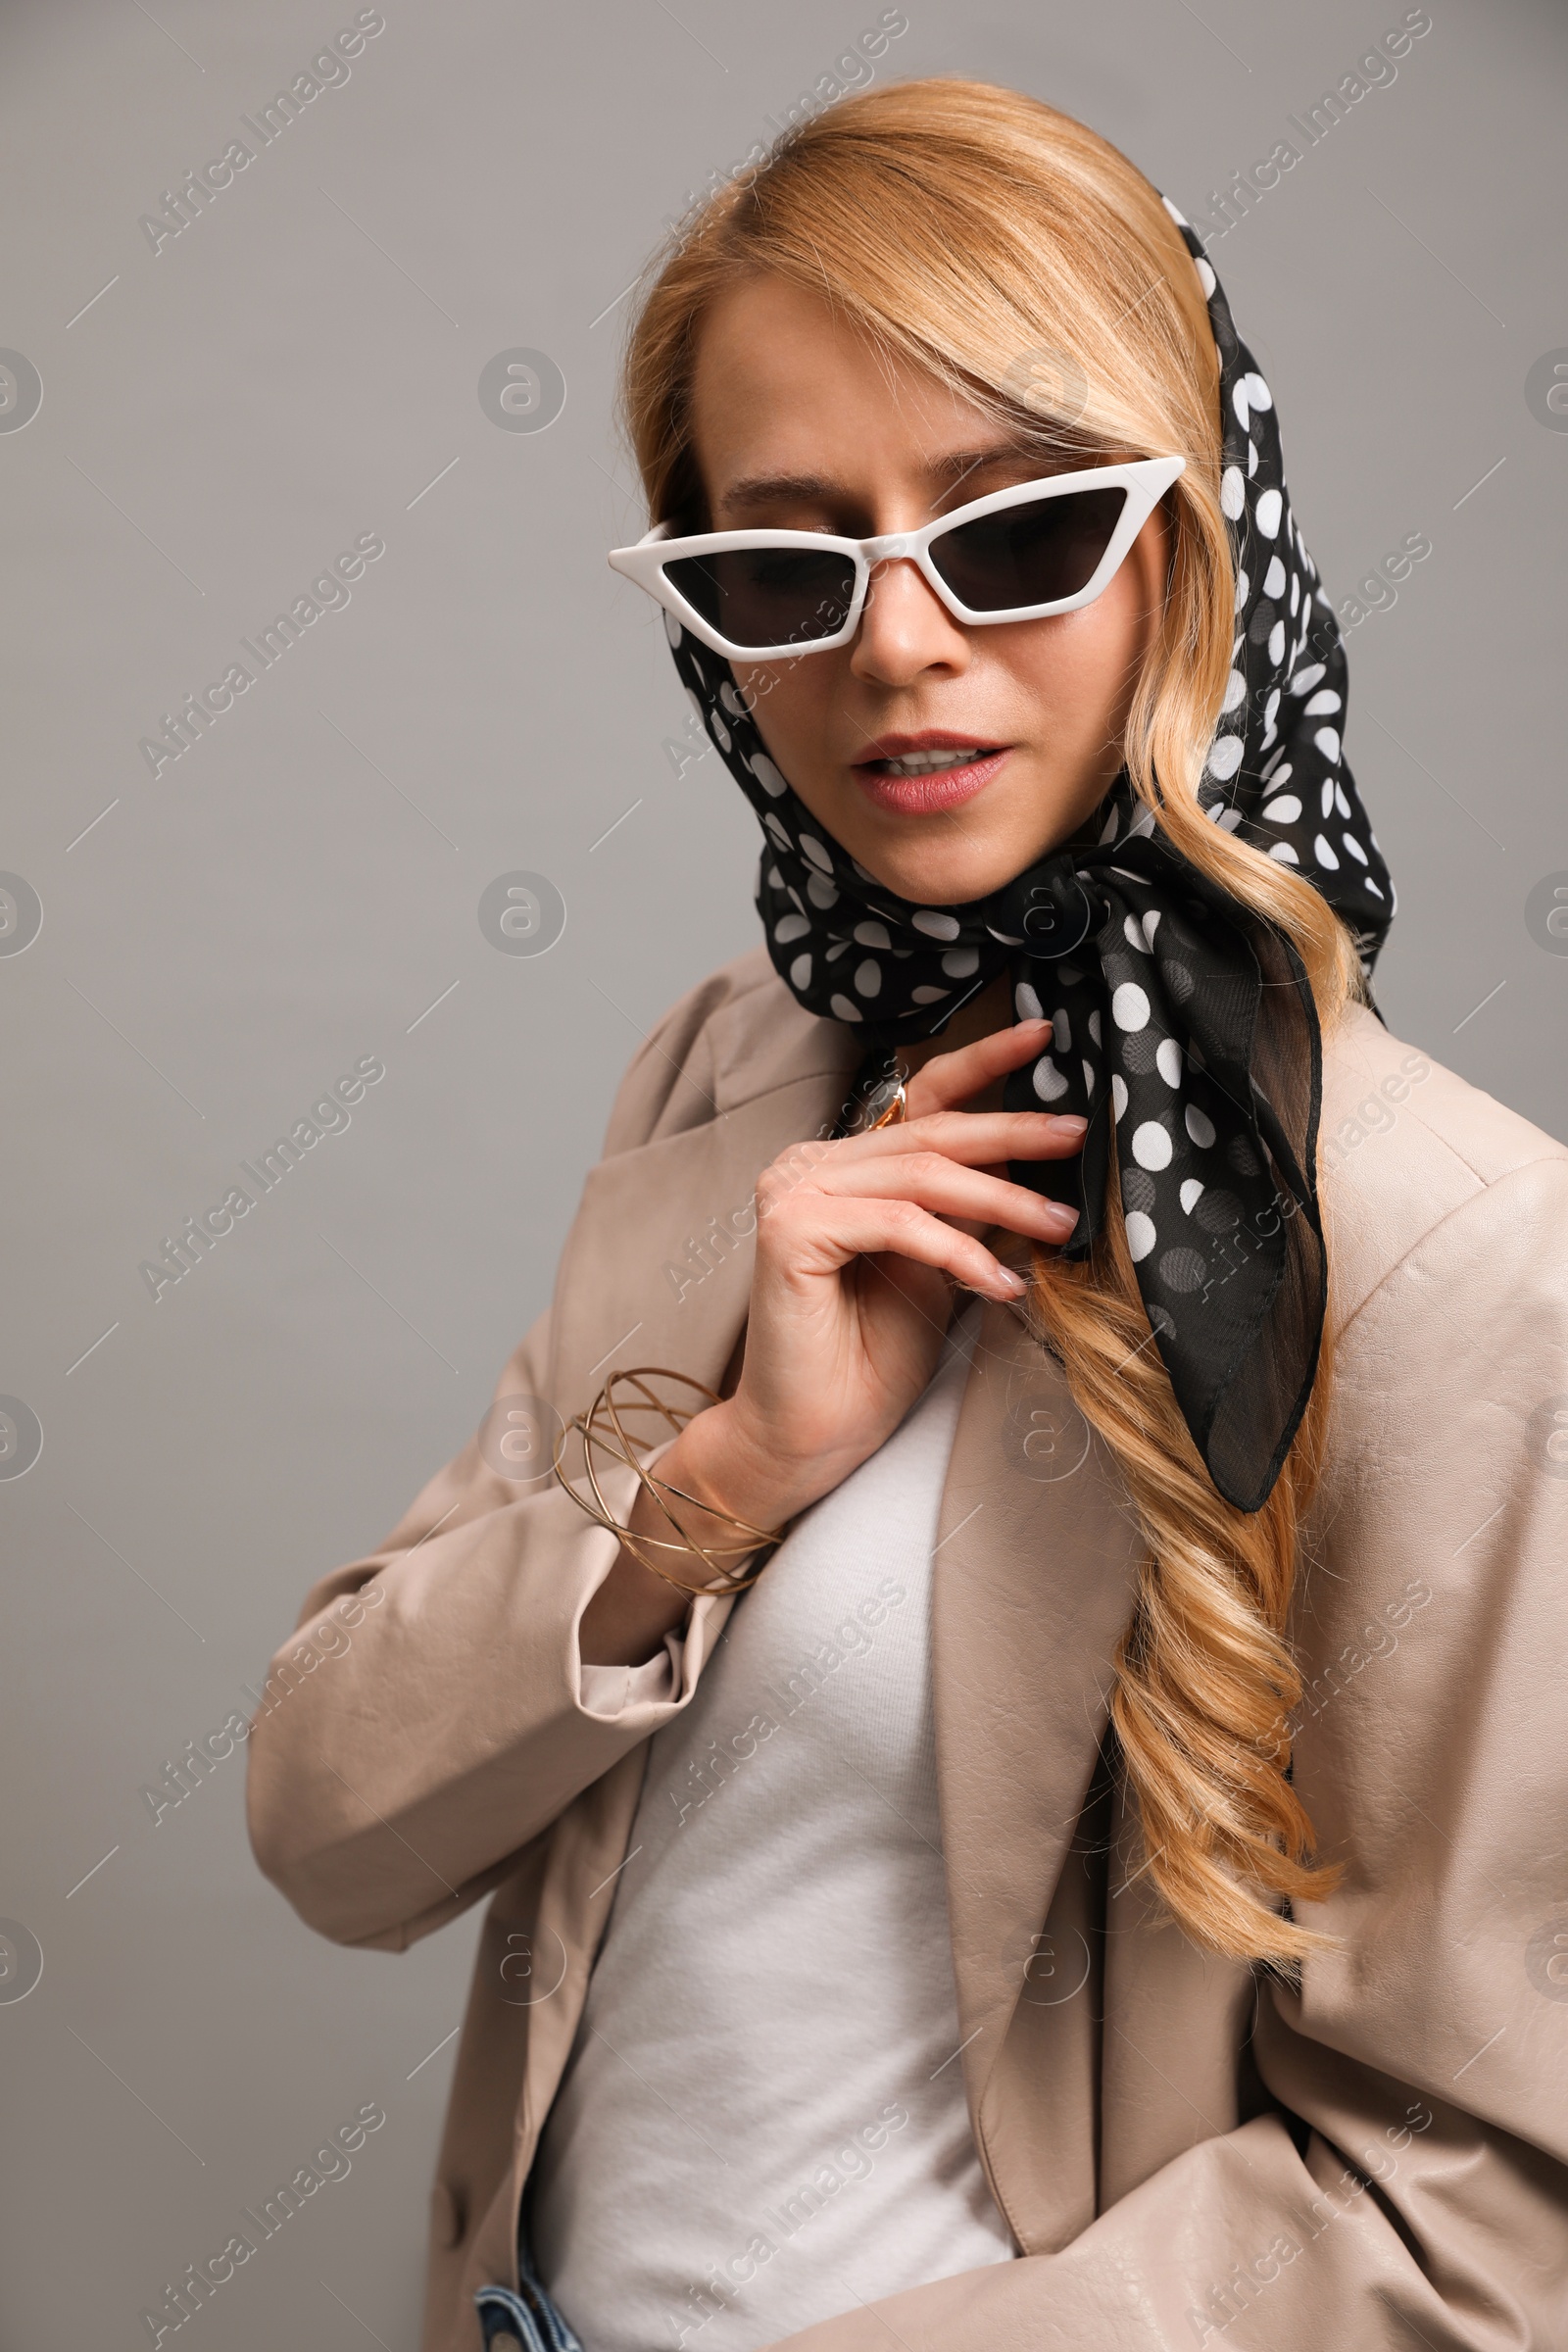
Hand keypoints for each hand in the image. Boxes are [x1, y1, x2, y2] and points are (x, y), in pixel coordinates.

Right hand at [579, 1019, 1082, 1664]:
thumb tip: (1044, 1172)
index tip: (1044, 1034)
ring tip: (1059, 1230)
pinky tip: (1000, 1285)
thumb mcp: (943, 1268)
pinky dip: (959, 1252)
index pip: (923, 1102)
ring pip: (922, 1176)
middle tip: (1077, 1135)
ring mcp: (793, 1194)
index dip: (985, 1063)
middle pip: (931, 1134)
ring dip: (1003, 1202)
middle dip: (1015, 1133)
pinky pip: (898, 1224)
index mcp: (845, 1167)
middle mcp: (810, 1167)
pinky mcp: (790, 1232)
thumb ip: (972, 1213)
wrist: (810, 1435)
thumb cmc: (870, 1360)